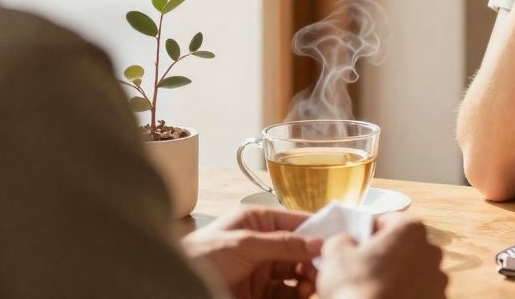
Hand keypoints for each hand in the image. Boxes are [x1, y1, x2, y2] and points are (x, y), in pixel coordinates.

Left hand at [181, 206, 321, 298]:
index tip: (339, 238)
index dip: (318, 229)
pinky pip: (285, 292)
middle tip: (326, 268)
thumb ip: (282, 243)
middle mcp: (262, 243)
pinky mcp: (258, 293)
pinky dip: (297, 293)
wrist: (175, 286)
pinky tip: (302, 294)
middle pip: (299, 250)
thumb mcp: (244, 244)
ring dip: (307, 278)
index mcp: (257, 222)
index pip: (296, 221)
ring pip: (295, 272)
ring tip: (312, 284)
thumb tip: (317, 243)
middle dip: (314, 259)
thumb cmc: (200, 256)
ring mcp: (261, 269)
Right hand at [316, 213, 447, 298]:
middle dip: (387, 253)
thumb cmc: (356, 287)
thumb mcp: (335, 254)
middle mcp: (431, 250)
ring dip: (399, 274)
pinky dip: (407, 293)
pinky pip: (420, 291)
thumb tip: (347, 242)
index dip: (370, 230)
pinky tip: (389, 297)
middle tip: (365, 267)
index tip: (358, 244)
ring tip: (376, 287)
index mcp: (410, 229)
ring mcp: (438, 279)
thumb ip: (342, 238)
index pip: (388, 220)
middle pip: (404, 244)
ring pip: (414, 269)